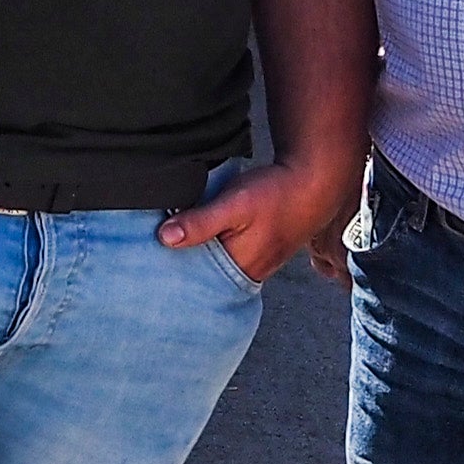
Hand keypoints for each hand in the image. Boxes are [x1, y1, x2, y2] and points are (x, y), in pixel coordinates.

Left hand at [160, 160, 355, 285]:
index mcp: (241, 268)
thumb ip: (201, 222)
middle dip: (181, 269)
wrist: (314, 179)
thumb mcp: (234, 204)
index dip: (172, 275)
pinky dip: (211, 247)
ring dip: (196, 256)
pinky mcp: (258, 248)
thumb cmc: (277, 192)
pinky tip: (199, 236)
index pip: (197, 283)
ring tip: (170, 246)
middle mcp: (249, 271)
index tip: (148, 267)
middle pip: (205, 277)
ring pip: (216, 265)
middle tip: (151, 259)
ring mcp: (256, 261)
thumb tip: (165, 238)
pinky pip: (227, 254)